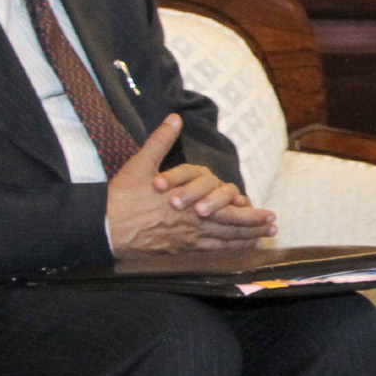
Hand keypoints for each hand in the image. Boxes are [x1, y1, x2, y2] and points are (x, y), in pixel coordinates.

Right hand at [108, 116, 276, 256]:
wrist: (102, 227)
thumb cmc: (121, 197)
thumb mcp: (141, 164)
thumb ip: (161, 141)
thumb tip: (174, 118)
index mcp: (187, 204)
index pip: (226, 211)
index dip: (250, 214)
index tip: (268, 213)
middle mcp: (189, 225)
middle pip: (229, 230)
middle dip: (254, 229)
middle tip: (273, 228)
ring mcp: (183, 242)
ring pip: (220, 245)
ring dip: (243, 243)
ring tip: (261, 240)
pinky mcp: (174, 254)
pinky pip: (205, 257)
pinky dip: (223, 255)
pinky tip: (234, 255)